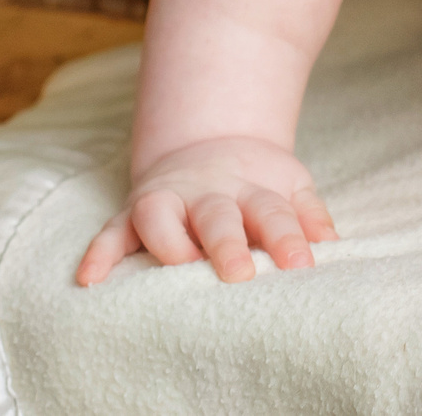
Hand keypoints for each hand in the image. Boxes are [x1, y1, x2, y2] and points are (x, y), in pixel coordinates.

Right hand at [75, 136, 336, 286]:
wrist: (212, 143)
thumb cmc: (257, 182)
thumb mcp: (290, 184)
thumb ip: (308, 213)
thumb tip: (332, 243)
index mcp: (251, 189)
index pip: (272, 211)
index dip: (287, 237)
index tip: (301, 264)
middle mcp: (207, 193)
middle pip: (217, 215)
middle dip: (226, 244)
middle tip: (240, 274)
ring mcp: (169, 200)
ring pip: (159, 216)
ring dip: (165, 242)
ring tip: (175, 266)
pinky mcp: (136, 211)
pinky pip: (112, 230)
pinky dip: (100, 252)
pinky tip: (90, 278)